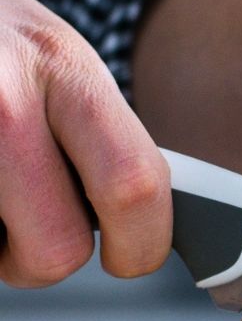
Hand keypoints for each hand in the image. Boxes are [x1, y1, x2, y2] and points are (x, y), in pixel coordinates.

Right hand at [0, 0, 170, 286]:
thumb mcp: (55, 61)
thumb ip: (101, 135)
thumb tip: (148, 222)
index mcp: (63, 66)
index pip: (134, 186)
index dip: (142, 244)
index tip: (131, 257)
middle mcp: (1, 90)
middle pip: (58, 246)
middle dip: (46, 259)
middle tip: (30, 236)